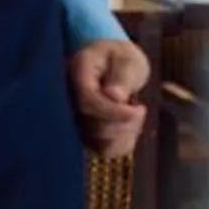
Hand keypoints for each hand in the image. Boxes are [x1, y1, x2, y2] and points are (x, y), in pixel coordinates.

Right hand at [67, 36, 151, 161]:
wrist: (111, 63)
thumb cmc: (119, 58)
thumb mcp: (127, 59)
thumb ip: (122, 75)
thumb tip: (114, 96)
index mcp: (76, 74)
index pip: (86, 100)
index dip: (112, 111)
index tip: (138, 110)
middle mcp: (68, 100)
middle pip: (91, 125)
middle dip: (122, 122)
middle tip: (140, 108)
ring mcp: (74, 119)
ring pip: (97, 143)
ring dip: (124, 134)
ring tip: (134, 114)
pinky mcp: (84, 133)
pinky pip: (104, 150)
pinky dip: (123, 143)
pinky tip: (130, 127)